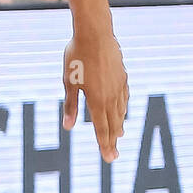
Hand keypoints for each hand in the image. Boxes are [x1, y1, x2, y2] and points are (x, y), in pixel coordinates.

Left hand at [63, 30, 127, 162]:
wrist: (95, 33)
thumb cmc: (77, 57)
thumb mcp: (68, 82)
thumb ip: (70, 105)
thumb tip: (68, 127)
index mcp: (97, 100)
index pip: (102, 129)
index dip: (104, 145)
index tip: (109, 159)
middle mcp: (111, 96)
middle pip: (113, 123)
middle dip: (113, 141)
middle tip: (114, 155)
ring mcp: (119, 85)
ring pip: (121, 111)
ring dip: (119, 124)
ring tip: (120, 135)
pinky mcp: (122, 76)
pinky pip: (124, 97)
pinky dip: (123, 107)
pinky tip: (122, 109)